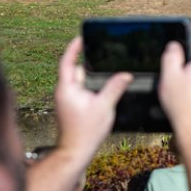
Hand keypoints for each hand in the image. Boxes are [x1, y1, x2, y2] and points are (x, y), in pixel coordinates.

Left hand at [55, 37, 131, 158]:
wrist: (76, 152)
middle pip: (77, 72)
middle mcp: (64, 93)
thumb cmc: (86, 131)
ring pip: (81, 83)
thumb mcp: (104, 106)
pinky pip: (83, 92)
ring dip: (93, 79)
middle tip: (106, 57)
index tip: (80, 38)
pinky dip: (93, 88)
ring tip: (109, 74)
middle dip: (90, 65)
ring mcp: (68, 101)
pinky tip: (106, 91)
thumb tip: (125, 74)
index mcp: (67, 88)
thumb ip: (115, 87)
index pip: (67, 62)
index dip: (73, 49)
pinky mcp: (73, 108)